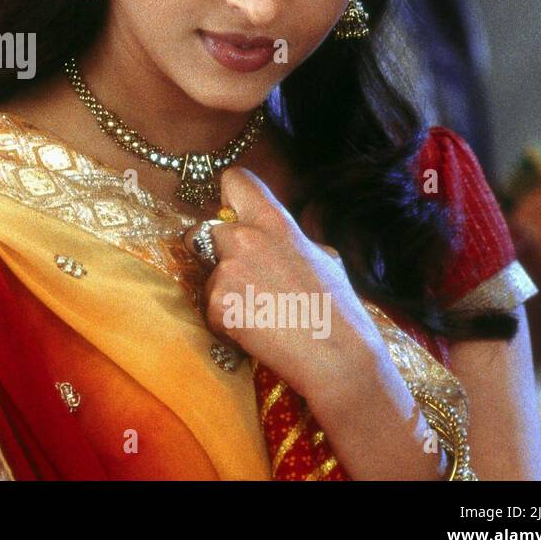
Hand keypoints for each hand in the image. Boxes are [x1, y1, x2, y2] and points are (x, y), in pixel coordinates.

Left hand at [184, 166, 382, 400]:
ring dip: (223, 295)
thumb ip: (286, 240)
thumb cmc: (336, 310)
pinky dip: (226, 324)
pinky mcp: (218, 304)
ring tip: (262, 315)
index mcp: (274, 221)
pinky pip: (210, 310)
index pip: (235, 181)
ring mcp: (227, 271)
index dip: (228, 198)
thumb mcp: (321, 257)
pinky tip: (257, 333)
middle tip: (241, 280)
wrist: (339, 358)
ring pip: (206, 276)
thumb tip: (269, 237)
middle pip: (201, 232)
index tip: (231, 215)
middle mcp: (244, 238)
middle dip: (212, 254)